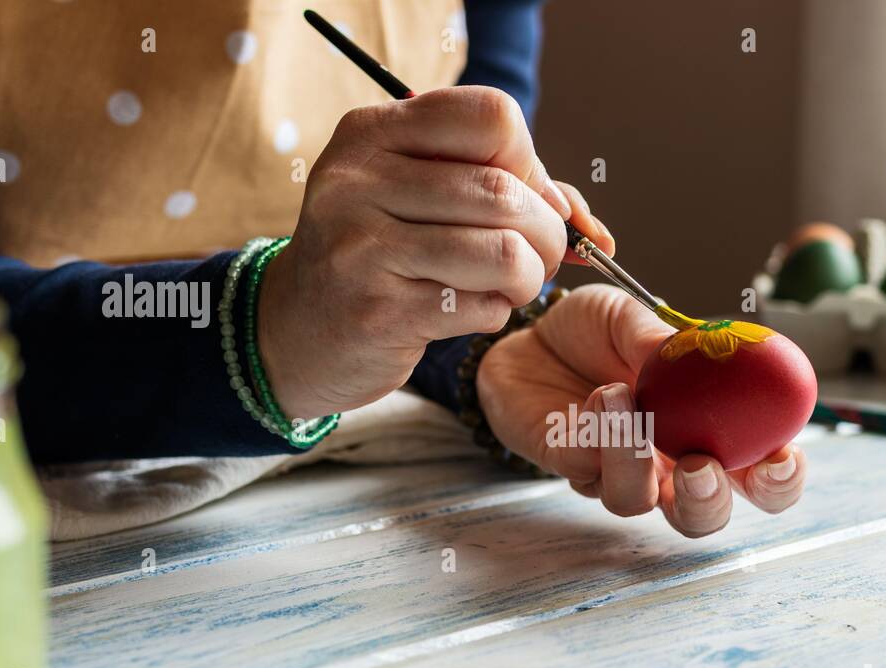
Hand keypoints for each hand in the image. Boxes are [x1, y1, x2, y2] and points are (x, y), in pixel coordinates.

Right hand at [257, 86, 614, 420]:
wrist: (296, 332)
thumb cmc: (378, 258)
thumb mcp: (422, 199)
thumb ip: (506, 189)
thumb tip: (589, 225)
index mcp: (373, 133)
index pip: (493, 117)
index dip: (529, 162)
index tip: (526, 196)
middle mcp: (360, 181)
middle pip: (506, 190)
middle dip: (547, 233)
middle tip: (537, 256)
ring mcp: (365, 247)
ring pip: (505, 252)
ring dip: (528, 278)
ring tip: (507, 286)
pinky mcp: (379, 311)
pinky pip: (482, 306)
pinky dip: (494, 312)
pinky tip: (466, 310)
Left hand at [476, 285, 807, 536]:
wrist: (529, 333)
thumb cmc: (594, 330)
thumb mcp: (630, 316)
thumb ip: (663, 339)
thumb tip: (702, 349)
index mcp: (708, 431)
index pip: (757, 475)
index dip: (780, 481)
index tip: (782, 458)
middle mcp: (667, 466)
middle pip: (704, 517)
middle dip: (710, 502)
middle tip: (700, 466)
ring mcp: (615, 473)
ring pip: (636, 503)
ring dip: (633, 455)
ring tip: (620, 394)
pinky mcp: (568, 467)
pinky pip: (585, 468)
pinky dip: (594, 432)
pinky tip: (596, 396)